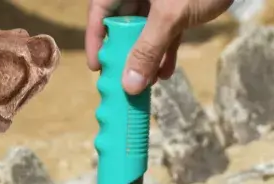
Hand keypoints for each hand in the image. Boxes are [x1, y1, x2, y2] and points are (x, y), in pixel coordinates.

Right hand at [85, 0, 233, 94]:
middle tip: (124, 79)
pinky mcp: (178, 2)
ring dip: (146, 56)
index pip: (99, 11)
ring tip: (148, 83)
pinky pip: (165, 28)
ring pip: (144, 28)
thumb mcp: (170, 17)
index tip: (98, 67)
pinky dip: (165, 48)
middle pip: (121, 23)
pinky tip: (167, 71)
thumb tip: (129, 86)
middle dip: (125, 53)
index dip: (95, 40)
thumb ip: (148, 50)